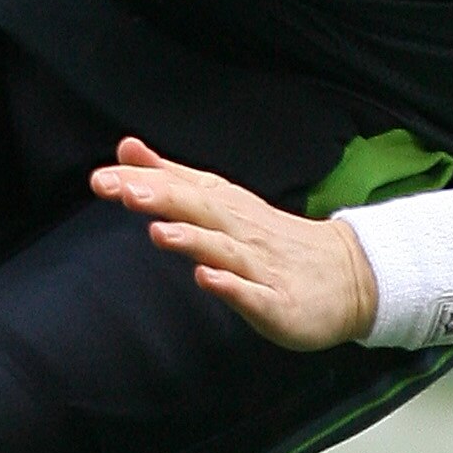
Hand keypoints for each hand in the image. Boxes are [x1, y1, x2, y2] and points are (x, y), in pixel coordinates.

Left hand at [91, 138, 377, 348]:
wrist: (349, 277)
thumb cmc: (272, 241)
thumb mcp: (222, 202)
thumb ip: (173, 178)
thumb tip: (126, 150)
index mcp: (226, 207)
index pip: (182, 187)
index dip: (143, 181)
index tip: (102, 177)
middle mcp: (242, 231)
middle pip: (201, 210)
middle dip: (162, 199)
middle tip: (121, 190)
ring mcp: (261, 267)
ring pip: (224, 250)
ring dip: (193, 239)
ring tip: (158, 232)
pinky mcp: (278, 303)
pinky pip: (253, 294)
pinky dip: (231, 286)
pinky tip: (206, 279)